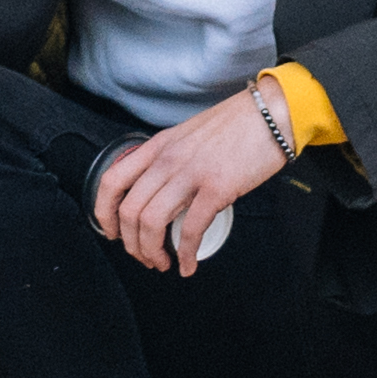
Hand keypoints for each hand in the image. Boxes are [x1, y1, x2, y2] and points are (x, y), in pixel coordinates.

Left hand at [86, 90, 288, 276]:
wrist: (271, 112)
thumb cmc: (236, 125)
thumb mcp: (188, 135)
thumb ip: (170, 159)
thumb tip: (161, 190)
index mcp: (158, 146)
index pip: (111, 181)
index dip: (104, 214)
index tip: (113, 233)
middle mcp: (167, 159)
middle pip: (129, 210)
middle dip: (132, 244)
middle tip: (146, 256)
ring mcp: (190, 172)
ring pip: (151, 222)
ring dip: (153, 252)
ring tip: (164, 262)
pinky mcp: (216, 187)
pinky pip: (191, 229)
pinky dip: (186, 254)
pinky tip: (189, 265)